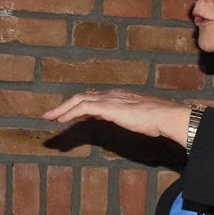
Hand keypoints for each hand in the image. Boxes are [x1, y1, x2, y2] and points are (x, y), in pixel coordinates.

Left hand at [44, 89, 194, 144]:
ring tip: (49, 117)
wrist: (164, 115)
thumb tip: (123, 120)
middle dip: (64, 106)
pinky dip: (70, 112)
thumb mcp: (138, 118)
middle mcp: (111, 94)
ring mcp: (108, 99)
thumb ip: (127, 117)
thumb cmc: (157, 119)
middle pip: (82, 97)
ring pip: (78, 100)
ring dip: (62, 109)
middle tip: (50, 114)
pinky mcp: (106, 106)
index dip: (79, 107)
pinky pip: (82, 107)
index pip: (93, 99)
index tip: (69, 115)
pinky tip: (62, 120)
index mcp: (118, 96)